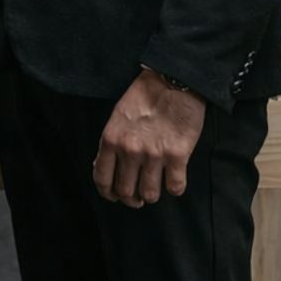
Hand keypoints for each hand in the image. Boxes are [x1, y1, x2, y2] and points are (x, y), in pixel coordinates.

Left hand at [92, 70, 206, 206]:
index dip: (108, 193)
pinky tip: (174, 179)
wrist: (173, 82)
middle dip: (131, 199)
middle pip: (126, 192)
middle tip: (138, 196)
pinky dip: (175, 188)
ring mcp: (154, 154)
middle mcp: (129, 150)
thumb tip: (106, 168)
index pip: (102, 180)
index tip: (115, 196)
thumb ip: (111, 143)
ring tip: (155, 187)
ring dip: (152, 195)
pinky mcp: (178, 155)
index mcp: (111, 140)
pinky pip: (175, 187)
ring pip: (150, 194)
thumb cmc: (144, 97)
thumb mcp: (118, 118)